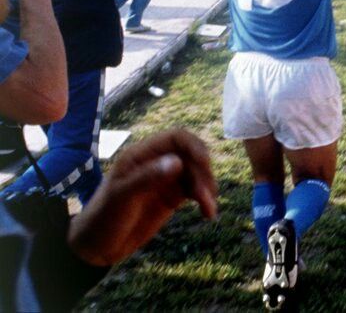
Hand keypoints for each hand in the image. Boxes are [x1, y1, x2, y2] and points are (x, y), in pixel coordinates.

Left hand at [68, 129, 216, 266]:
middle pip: (192, 156)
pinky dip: (205, 200)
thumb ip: (147, 178)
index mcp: (141, 155)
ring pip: (197, 174)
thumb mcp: (121, 198)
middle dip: (203, 173)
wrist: (97, 247)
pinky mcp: (173, 196)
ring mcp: (166, 179)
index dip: (193, 146)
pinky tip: (208, 213)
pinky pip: (195, 191)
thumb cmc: (103, 218)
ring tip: (209, 209)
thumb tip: (178, 162)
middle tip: (205, 195)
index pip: (176, 138)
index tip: (204, 162)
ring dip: (206, 188)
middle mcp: (157, 162)